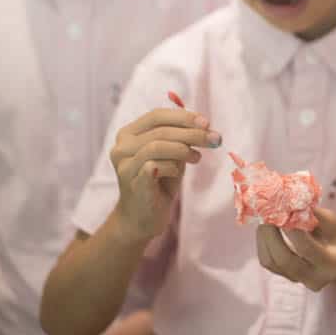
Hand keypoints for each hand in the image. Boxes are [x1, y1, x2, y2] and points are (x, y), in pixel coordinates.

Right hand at [110, 106, 220, 242]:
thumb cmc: (159, 183)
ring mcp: (124, 166)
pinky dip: (172, 166)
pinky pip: (154, 166)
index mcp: (128, 134)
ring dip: (183, 149)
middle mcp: (121, 148)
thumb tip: (204, 125)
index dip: (183, 116)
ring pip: (157, 146)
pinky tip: (178, 172)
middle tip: (214, 139)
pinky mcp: (132, 184)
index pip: (156, 115)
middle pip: (160, 130)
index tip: (207, 122)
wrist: (143, 219)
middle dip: (192, 133)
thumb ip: (180, 138)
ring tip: (197, 157)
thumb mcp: (171, 155)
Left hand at [255, 207, 335, 292]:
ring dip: (264, 238)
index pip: (306, 249)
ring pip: (271, 262)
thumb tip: (290, 202)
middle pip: (284, 259)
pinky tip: (266, 229)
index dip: (291, 229)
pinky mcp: (285, 277)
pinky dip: (263, 243)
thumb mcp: (333, 222)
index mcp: (332, 264)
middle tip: (267, 213)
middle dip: (271, 234)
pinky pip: (267, 262)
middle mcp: (314, 278)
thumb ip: (313, 215)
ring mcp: (298, 281)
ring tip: (265, 218)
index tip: (283, 210)